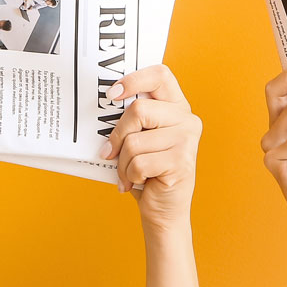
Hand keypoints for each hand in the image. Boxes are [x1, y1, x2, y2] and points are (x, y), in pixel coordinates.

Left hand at [104, 65, 201, 235]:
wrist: (163, 211)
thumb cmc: (146, 171)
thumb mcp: (139, 139)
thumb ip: (132, 121)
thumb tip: (100, 108)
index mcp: (177, 106)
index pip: (160, 75)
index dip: (133, 80)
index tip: (111, 95)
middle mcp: (187, 119)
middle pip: (138, 111)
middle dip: (117, 135)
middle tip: (109, 152)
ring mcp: (187, 140)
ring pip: (134, 141)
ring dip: (123, 163)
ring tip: (129, 173)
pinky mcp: (181, 162)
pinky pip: (139, 163)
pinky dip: (129, 176)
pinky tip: (136, 183)